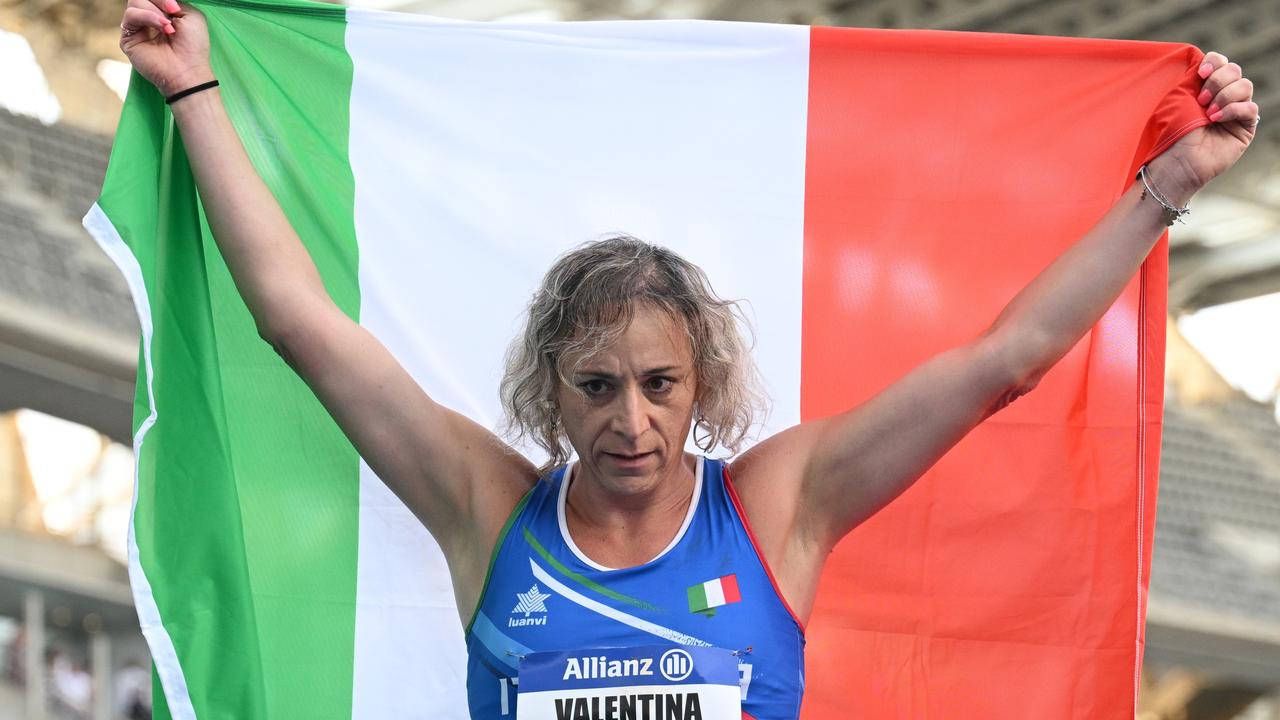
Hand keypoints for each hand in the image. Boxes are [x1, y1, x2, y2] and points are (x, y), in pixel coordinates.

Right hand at [119, 0, 212, 96]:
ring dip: (155, 11)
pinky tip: (162, 28)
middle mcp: (147, 19)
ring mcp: (137, 28)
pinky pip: (130, 16)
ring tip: (168, 27)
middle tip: (173, 12)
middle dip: (159, 0)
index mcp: (162, 13)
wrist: (187, 70)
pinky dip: (147, 17)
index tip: (175, 8)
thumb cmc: (194, 46)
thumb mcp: (191, 15)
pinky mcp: (128, 38)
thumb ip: (174, 1)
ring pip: (135, 2)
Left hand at [1153, 51, 1258, 201]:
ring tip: (1207, 113)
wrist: (1176, 160)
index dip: (1214, 62)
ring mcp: (1236, 111)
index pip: (1221, 62)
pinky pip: (1250, 108)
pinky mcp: (1245, 128)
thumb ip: (1193, 77)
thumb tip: (1203, 60)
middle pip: (1235, 70)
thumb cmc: (1172, 131)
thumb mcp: (1178, 98)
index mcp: (1206, 87)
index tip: (1200, 73)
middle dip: (1217, 81)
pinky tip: (1216, 119)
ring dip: (1224, 96)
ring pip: (1245, 85)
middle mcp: (1223, 96)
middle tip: (1200, 99)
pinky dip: (1233, 110)